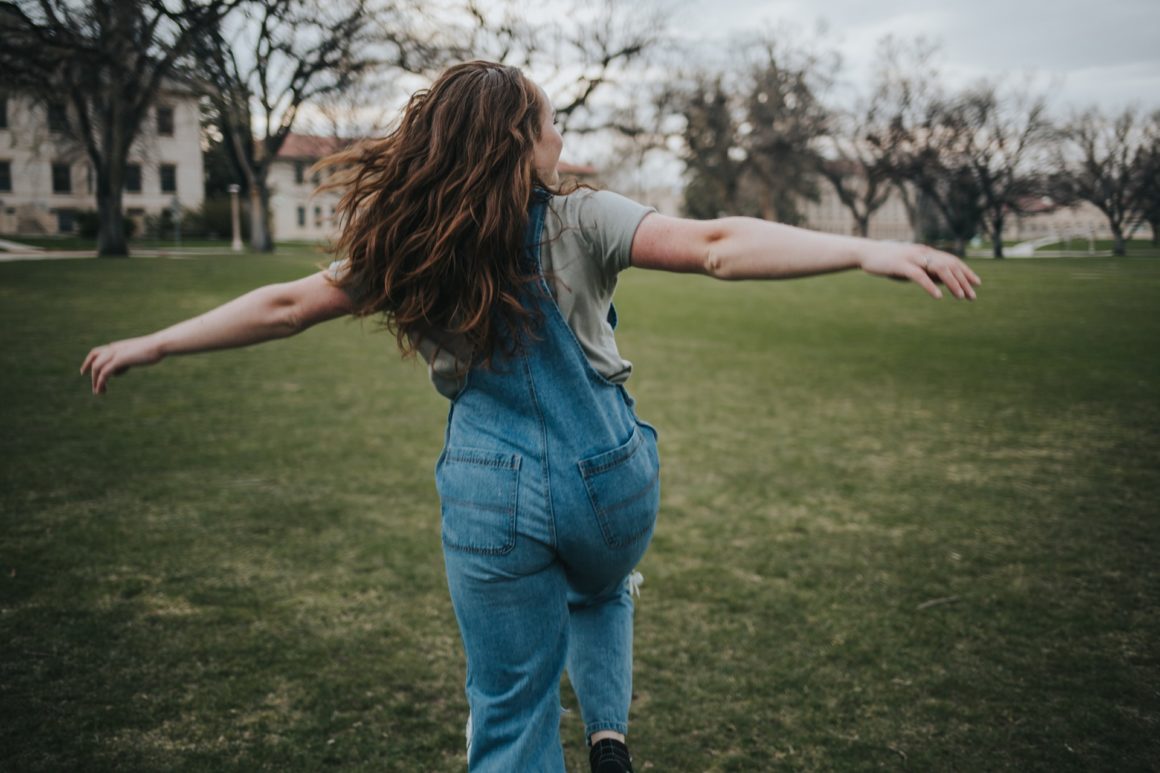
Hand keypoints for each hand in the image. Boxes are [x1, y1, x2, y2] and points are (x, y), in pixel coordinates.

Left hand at [80, 336, 163, 394]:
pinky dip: (100, 382)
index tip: (85, 371)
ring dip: (95, 381)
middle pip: (94, 359)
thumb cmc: (154, 350)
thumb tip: (119, 370)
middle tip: (90, 383)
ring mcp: (115, 353)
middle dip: (87, 370)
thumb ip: (126, 362)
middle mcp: (113, 348)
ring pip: (97, 367)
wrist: (159, 344)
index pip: (97, 352)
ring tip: (98, 392)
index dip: (89, 361)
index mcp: (118, 346)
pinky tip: (101, 390)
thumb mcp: (137, 356)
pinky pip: (104, 373)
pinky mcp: (118, 360)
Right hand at [861, 243, 980, 299]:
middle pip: (949, 265)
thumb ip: (927, 271)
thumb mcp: (911, 267)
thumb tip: (943, 280)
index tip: (977, 283)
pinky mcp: (901, 265)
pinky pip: (919, 276)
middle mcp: (923, 253)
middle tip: (972, 296)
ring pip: (939, 269)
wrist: (866, 253)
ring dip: (952, 283)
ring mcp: (913, 258)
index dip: (966, 272)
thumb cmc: (888, 262)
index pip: (952, 261)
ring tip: (961, 296)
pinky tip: (938, 296)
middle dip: (963, 281)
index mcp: (926, 253)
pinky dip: (930, 286)